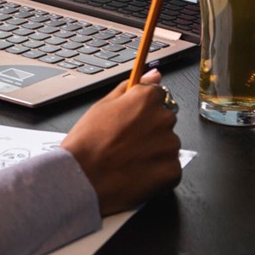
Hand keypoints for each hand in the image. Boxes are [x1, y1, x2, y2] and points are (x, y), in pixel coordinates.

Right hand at [60, 69, 181, 215]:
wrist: (82, 179)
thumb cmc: (87, 144)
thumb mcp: (101, 106)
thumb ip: (130, 89)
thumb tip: (153, 75)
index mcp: (147, 100)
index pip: (157, 96)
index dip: (141, 109)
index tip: (132, 120)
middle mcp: (164, 119)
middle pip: (163, 121)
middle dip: (149, 131)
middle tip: (125, 143)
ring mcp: (170, 147)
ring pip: (167, 146)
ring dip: (154, 152)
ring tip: (128, 161)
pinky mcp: (172, 171)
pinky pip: (170, 169)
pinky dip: (157, 173)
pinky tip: (136, 174)